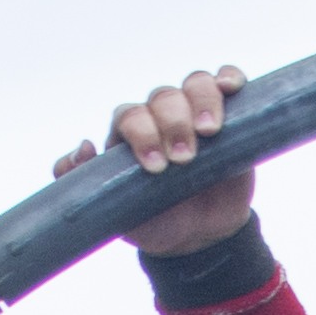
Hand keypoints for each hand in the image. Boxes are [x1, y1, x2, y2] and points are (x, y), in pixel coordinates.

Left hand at [61, 68, 254, 256]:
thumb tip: (84, 147)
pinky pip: (226, 81)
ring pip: (195, 84)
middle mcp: (160, 116)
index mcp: (130, 134)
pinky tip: (231, 89)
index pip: (130, 116)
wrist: (200, 237)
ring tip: (210, 132)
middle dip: (173, 124)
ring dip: (202, 102)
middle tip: (183, 158)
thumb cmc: (155, 222)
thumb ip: (84, 182)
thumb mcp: (116, 213)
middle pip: (163, 98)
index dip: (142, 133)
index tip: (156, 168)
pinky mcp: (230, 116)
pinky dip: (229, 77)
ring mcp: (195, 112)